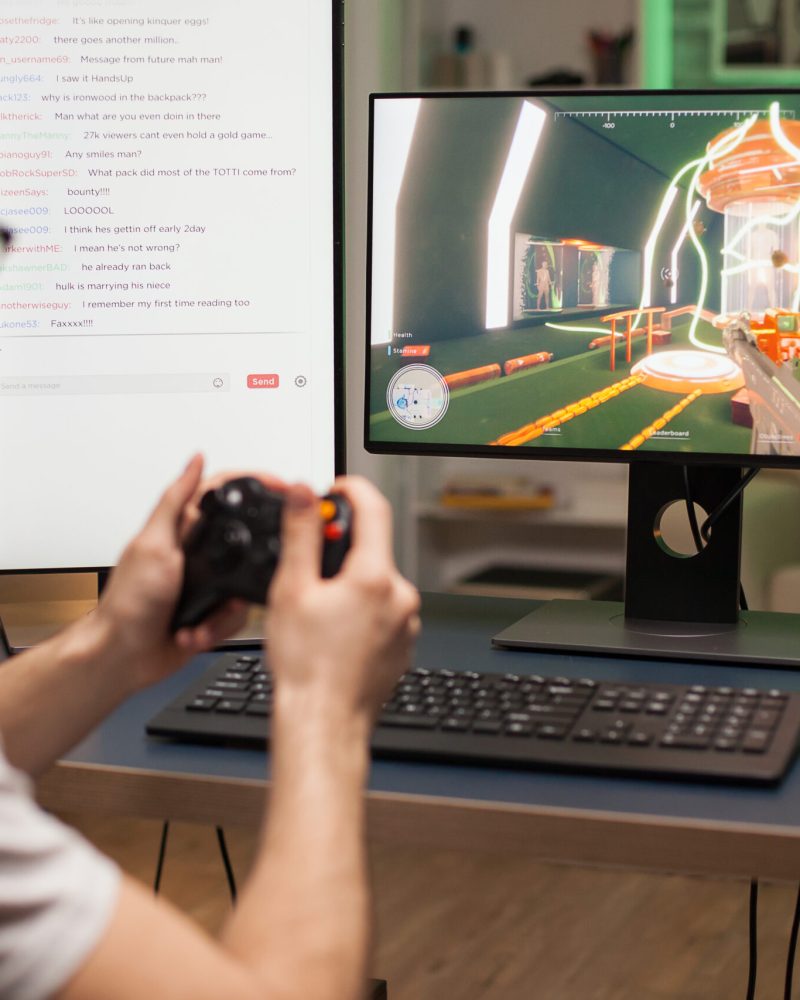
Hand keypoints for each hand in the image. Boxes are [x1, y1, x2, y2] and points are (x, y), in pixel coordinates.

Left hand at [91, 455, 250, 691]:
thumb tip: (195, 459)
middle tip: (248, 574)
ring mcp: (205, 583)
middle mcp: (195, 553)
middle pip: (244, 540)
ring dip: (227, 606)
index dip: (252, 484)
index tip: (280, 486)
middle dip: (250, 562)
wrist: (124, 657)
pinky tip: (194, 630)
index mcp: (181, 529)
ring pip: (246, 582)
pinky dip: (217, 626)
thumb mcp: (154, 543)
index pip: (222, 493)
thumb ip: (175, 500)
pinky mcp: (212, 611)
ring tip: (203, 615)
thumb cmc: (128, 602)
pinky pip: (237, 615)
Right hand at [267, 476, 420, 724]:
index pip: (373, 508)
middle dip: (341, 548)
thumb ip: (301, 534)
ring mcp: (407, 623)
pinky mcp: (404, 644)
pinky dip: (361, 610)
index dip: (350, 489)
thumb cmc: (307, 669)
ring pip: (377, 583)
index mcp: (375, 577)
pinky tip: (334, 633)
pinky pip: (384, 611)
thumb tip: (303, 495)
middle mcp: (401, 597)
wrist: (324, 724)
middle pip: (373, 549)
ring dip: (351, 583)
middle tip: (308, 567)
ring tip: (317, 611)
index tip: (333, 490)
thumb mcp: (291, 590)